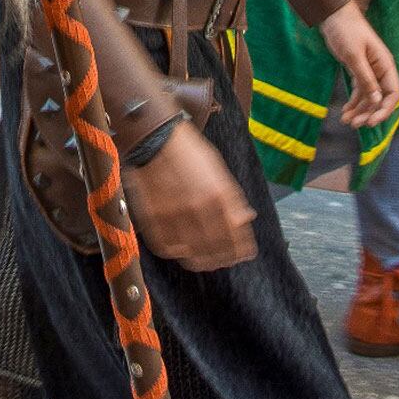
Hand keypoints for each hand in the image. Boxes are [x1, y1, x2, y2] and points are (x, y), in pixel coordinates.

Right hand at [122, 120, 257, 271]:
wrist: (156, 137)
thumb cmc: (189, 152)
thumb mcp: (218, 170)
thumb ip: (232, 198)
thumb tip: (245, 219)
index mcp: (218, 196)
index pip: (236, 238)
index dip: (241, 251)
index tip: (243, 255)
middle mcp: (198, 209)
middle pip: (215, 251)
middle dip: (223, 259)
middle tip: (224, 261)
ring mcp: (174, 214)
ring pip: (191, 254)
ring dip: (201, 261)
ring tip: (204, 261)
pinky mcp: (153, 217)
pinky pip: (166, 247)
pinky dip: (175, 253)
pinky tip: (181, 250)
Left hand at [319, 2, 398, 128]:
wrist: (333, 14)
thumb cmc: (346, 30)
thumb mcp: (354, 55)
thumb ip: (366, 78)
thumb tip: (376, 101)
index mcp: (385, 64)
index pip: (392, 93)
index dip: (385, 109)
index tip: (372, 122)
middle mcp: (380, 69)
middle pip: (379, 98)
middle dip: (368, 113)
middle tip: (354, 124)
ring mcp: (369, 70)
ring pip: (368, 96)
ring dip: (358, 110)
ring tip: (345, 121)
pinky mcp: (358, 69)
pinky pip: (359, 90)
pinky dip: (353, 102)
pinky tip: (345, 111)